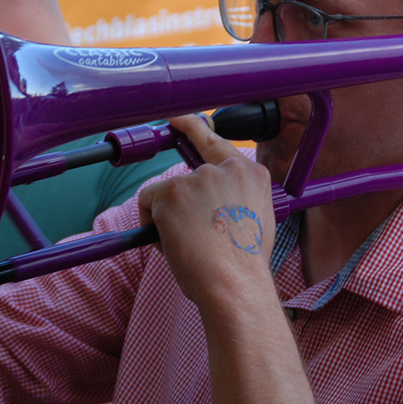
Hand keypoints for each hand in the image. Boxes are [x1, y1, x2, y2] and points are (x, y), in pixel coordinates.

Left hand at [139, 115, 275, 307]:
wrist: (234, 283)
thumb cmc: (243, 267)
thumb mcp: (254, 223)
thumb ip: (236, 203)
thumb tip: (212, 210)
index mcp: (252, 175)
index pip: (218, 143)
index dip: (195, 130)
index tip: (180, 120)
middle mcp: (227, 168)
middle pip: (188, 171)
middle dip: (180, 198)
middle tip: (181, 221)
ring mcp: (198, 177)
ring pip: (169, 194)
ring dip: (171, 219)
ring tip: (191, 247)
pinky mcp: (172, 190)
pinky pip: (148, 202)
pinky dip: (151, 224)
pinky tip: (172, 243)